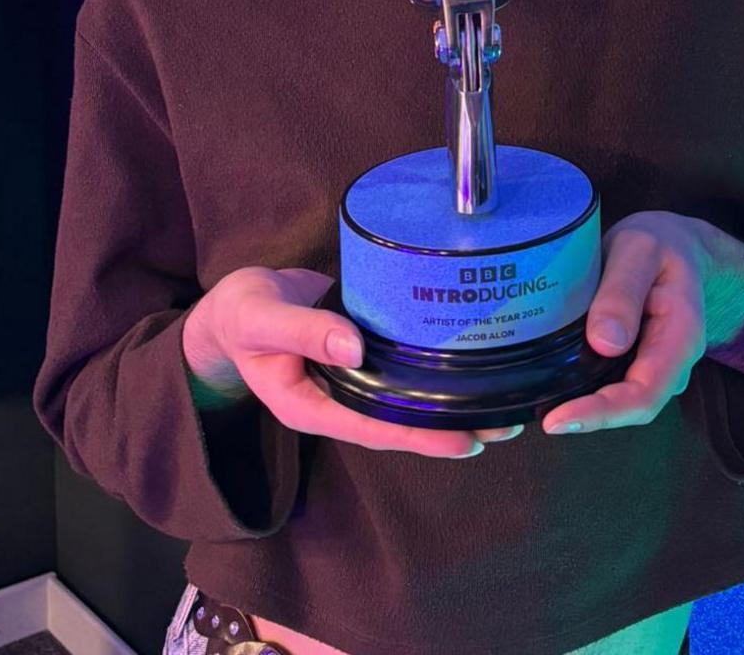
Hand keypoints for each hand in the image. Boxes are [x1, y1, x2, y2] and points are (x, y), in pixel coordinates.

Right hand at [182, 266, 521, 457]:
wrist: (236, 302)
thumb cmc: (240, 314)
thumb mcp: (260, 319)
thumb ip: (302, 330)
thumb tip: (354, 346)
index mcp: (311, 404)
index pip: (374, 428)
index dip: (420, 436)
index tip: (465, 440)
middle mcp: (338, 397)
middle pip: (400, 421)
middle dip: (451, 426)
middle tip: (507, 425)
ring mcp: (352, 376)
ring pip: (407, 396)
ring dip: (450, 398)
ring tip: (504, 400)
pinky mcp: (363, 348)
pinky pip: (401, 365)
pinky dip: (433, 366)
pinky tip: (470, 359)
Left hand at [539, 211, 713, 435]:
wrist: (677, 244)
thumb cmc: (659, 244)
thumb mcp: (639, 249)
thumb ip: (623, 292)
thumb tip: (604, 344)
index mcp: (681, 337)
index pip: (644, 393)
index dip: (602, 413)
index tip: (557, 419)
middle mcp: (673, 362)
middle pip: (632, 407)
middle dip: (588, 418)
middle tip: (540, 418)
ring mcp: (656, 366)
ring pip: (622, 401)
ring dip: (586, 409)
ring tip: (542, 408)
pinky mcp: (637, 362)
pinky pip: (614, 385)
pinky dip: (588, 392)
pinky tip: (556, 388)